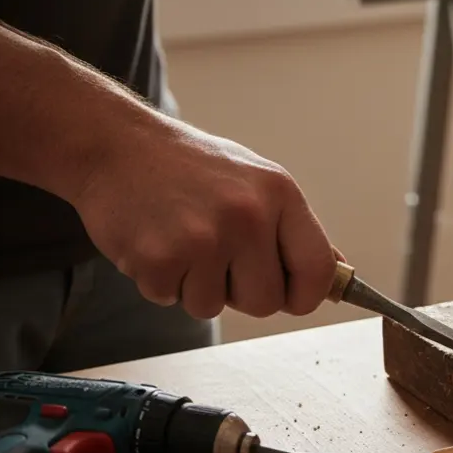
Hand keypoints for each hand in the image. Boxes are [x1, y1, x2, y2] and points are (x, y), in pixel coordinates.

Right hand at [70, 119, 338, 319]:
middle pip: (266, 302)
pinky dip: (161, 281)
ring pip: (213, 307)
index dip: (305, 295)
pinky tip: (156, 241)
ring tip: (182, 239)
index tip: (290, 295)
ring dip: (195, 285)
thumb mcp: (257, 182)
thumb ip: (293, 230)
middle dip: (242, 293)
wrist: (117, 145)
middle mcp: (248, 216)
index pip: (317, 271)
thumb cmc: (191, 167)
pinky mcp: (159, 258)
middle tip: (218, 258)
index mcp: (280, 196)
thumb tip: (335, 273)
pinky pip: (171, 300)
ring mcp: (203, 238)